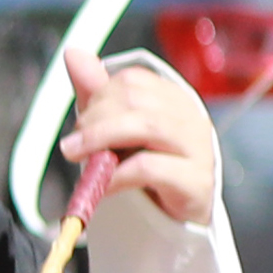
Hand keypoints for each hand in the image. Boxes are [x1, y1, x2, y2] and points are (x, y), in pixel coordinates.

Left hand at [62, 49, 219, 227]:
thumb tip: (74, 53)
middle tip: (73, 146)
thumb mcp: (118, 129)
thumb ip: (97, 93)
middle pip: (136, 100)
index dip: (99, 98)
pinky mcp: (197, 180)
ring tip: (78, 158)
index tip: (81, 123)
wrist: (177, 219)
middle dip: (96, 120)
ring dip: (101, 140)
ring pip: (146, 127)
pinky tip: (103, 186)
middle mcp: (191, 117)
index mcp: (174, 99)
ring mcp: (198, 148)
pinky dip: (118, 175)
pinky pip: (151, 167)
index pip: (133, 81)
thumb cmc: (149, 170)